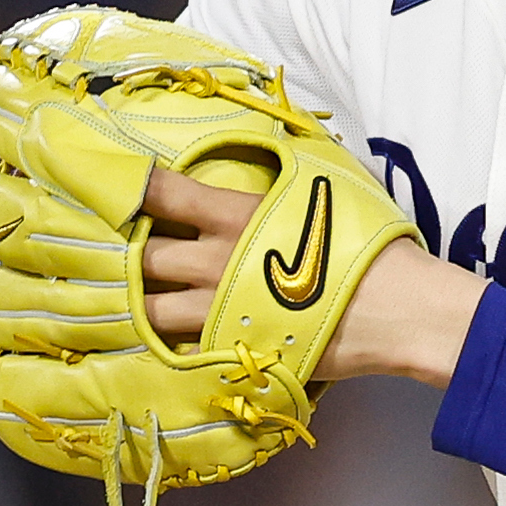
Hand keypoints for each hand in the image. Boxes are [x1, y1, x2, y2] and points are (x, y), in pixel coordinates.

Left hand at [141, 167, 481, 389]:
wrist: (395, 308)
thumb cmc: (365, 241)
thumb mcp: (323, 186)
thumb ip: (283, 174)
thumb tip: (269, 156)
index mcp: (232, 214)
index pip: (161, 194)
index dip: (128, 187)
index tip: (110, 184)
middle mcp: (214, 262)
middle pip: (143, 255)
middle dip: (125, 252)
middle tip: (111, 250)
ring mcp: (220, 311)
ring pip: (150, 309)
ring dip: (136, 303)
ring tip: (127, 299)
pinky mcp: (232, 350)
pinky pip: (181, 350)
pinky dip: (166, 344)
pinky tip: (158, 341)